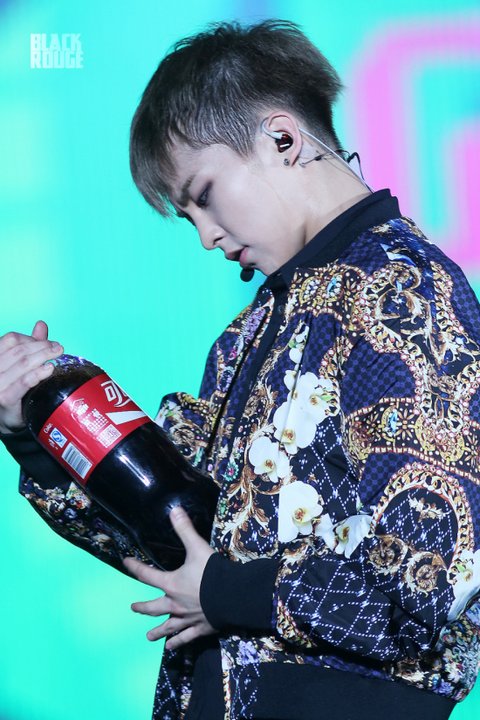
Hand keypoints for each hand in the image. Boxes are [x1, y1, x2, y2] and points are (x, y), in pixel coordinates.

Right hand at [0, 321, 63, 433]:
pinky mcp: (6, 398)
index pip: (11, 340)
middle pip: (19, 350)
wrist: (4, 419)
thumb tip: (41, 324)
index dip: (31, 339)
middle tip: (59, 347)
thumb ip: (28, 346)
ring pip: (23, 363)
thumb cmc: (11, 389)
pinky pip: (24, 381)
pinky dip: (39, 373)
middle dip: (42, 346)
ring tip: (58, 354)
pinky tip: (50, 369)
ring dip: (44, 356)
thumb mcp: (16, 366)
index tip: (48, 342)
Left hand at [123, 506, 216, 649]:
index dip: (135, 567)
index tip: (125, 562)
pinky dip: (178, 643)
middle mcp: (175, 603)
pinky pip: (186, 638)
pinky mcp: (200, 628)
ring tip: (149, 637)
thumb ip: (185, 529)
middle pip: (154, 607)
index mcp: (171, 584)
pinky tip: (172, 647)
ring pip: (168, 627)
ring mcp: (187, 618)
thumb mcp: (197, 548)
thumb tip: (174, 509)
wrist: (232, 597)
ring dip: (157, 632)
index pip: (147, 575)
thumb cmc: (212, 573)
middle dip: (143, 607)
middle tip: (133, 608)